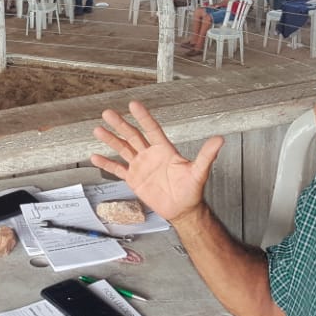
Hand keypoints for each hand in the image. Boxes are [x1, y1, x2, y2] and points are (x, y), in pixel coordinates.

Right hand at [90, 101, 222, 222]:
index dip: (143, 117)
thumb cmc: (191, 191)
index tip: (133, 105)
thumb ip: (206, 155)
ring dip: (111, 140)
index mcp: (164, 150)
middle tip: (108, 113)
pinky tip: (96, 156)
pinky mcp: (134, 179)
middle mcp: (151, 155)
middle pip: (133, 135)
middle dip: (120, 124)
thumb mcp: (199, 172)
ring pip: (123, 149)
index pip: (152, 129)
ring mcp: (141, 166)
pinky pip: (118, 169)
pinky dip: (107, 163)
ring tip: (98, 129)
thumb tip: (219, 140)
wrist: (182, 210)